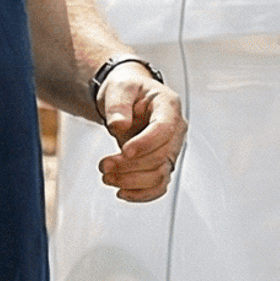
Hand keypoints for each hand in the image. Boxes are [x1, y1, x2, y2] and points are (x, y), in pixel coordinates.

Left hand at [97, 66, 186, 204]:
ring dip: (131, 181)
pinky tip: (122, 192)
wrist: (128, 99)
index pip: (164, 129)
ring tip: (107, 176)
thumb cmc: (128, 90)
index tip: (124, 151)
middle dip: (130, 165)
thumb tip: (120, 124)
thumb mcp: (119, 87)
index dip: (146, 143)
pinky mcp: (161, 164)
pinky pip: (158, 186)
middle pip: (160, 156)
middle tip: (105, 165)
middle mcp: (175, 130)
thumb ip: (119, 104)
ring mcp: (170, 149)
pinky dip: (141, 194)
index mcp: (168, 106)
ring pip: (159, 175)